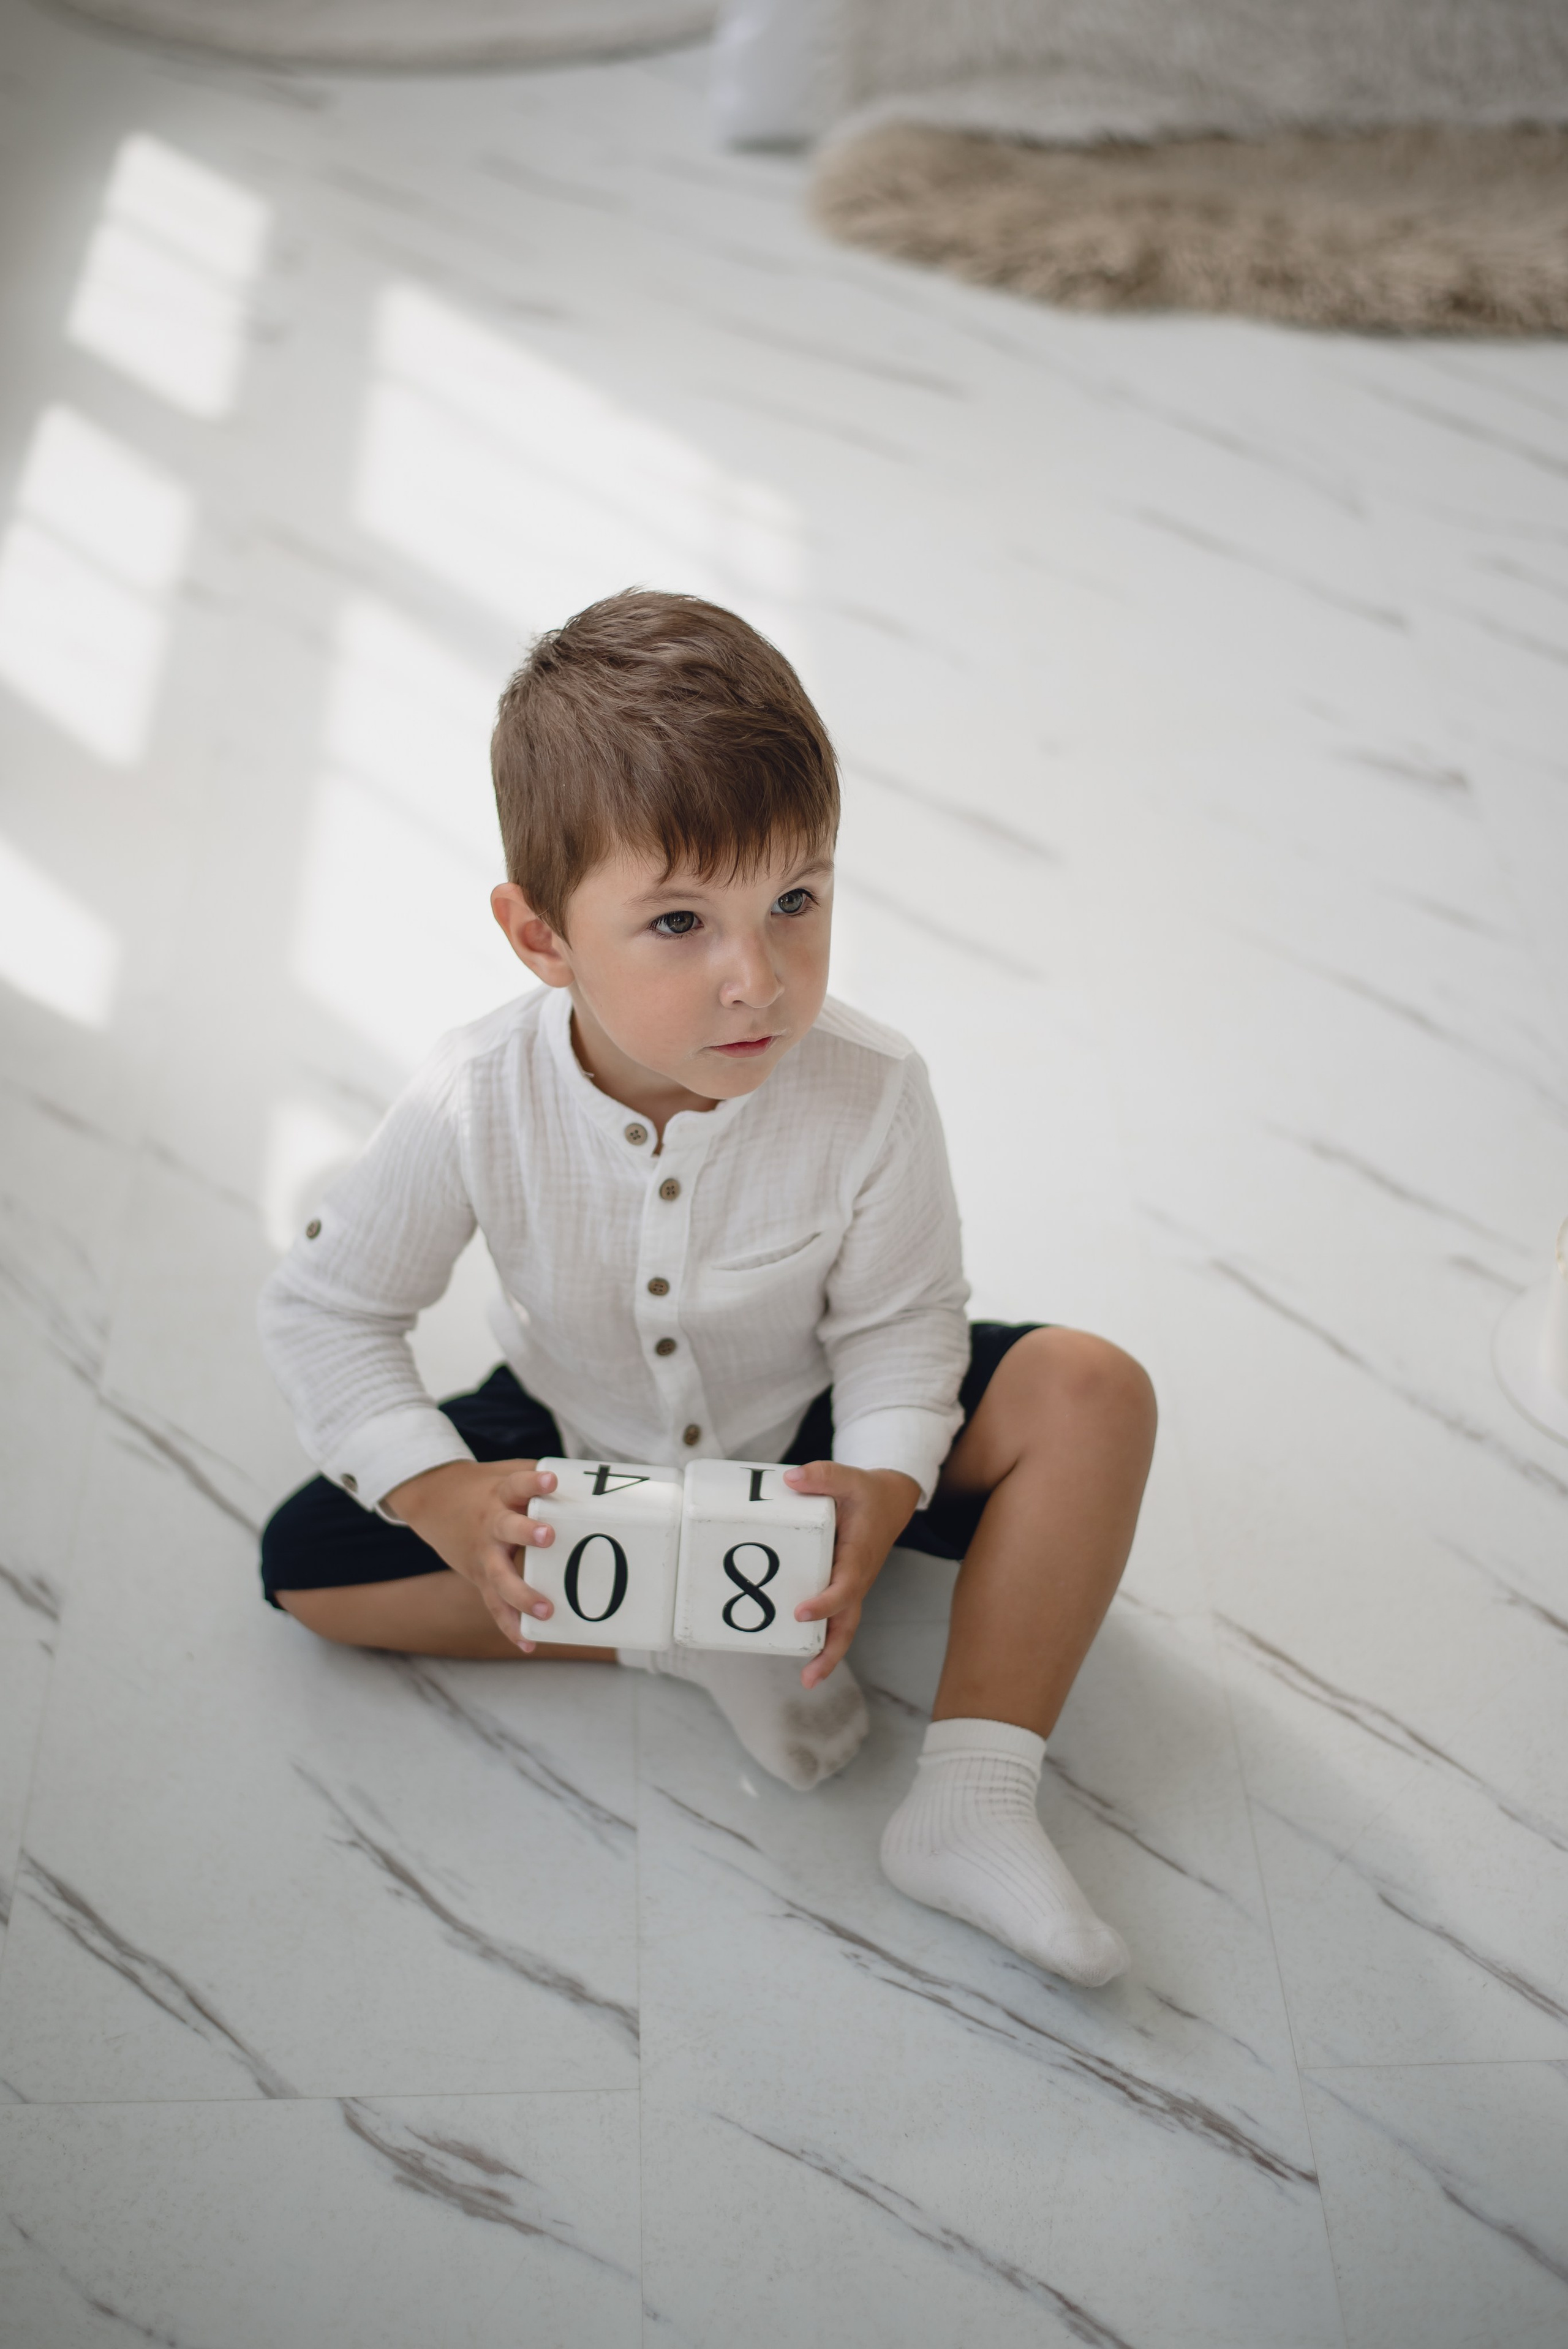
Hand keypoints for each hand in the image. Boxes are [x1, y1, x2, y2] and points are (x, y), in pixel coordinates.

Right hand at [384, 1457, 558, 1650]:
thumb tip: (590, 1481)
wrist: (435, 1502)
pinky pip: (495, 1605)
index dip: (533, 1483)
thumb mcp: (507, 1474)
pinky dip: (511, 1626)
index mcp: (500, 1494)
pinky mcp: (480, 1577)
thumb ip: (540, 1478)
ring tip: (546, 1610)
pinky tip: (528, 1643)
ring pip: (500, 1576)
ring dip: (522, 1595)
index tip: (551, 1480)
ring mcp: (484, 1554)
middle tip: (548, 1536)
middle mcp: (490, 1524)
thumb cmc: (487, 1488)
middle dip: (526, 1532)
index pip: (517, 1484)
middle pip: (506, 1528)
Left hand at [781, 1461, 919, 1686]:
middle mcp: (858, 1578)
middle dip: (831, 1652)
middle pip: (847, 1623)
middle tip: (810, 1677)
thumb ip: (823, 1476)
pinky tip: (799, 1652)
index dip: (825, 1602)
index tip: (800, 1613)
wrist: (891, 1501)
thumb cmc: (868, 1493)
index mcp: (859, 1556)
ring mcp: (852, 1587)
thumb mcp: (850, 1477)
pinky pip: (834, 1617)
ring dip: (828, 1654)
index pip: (844, 1586)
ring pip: (843, 1627)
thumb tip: (790, 1479)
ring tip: (807, 1680)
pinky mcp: (844, 1588)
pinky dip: (822, 1638)